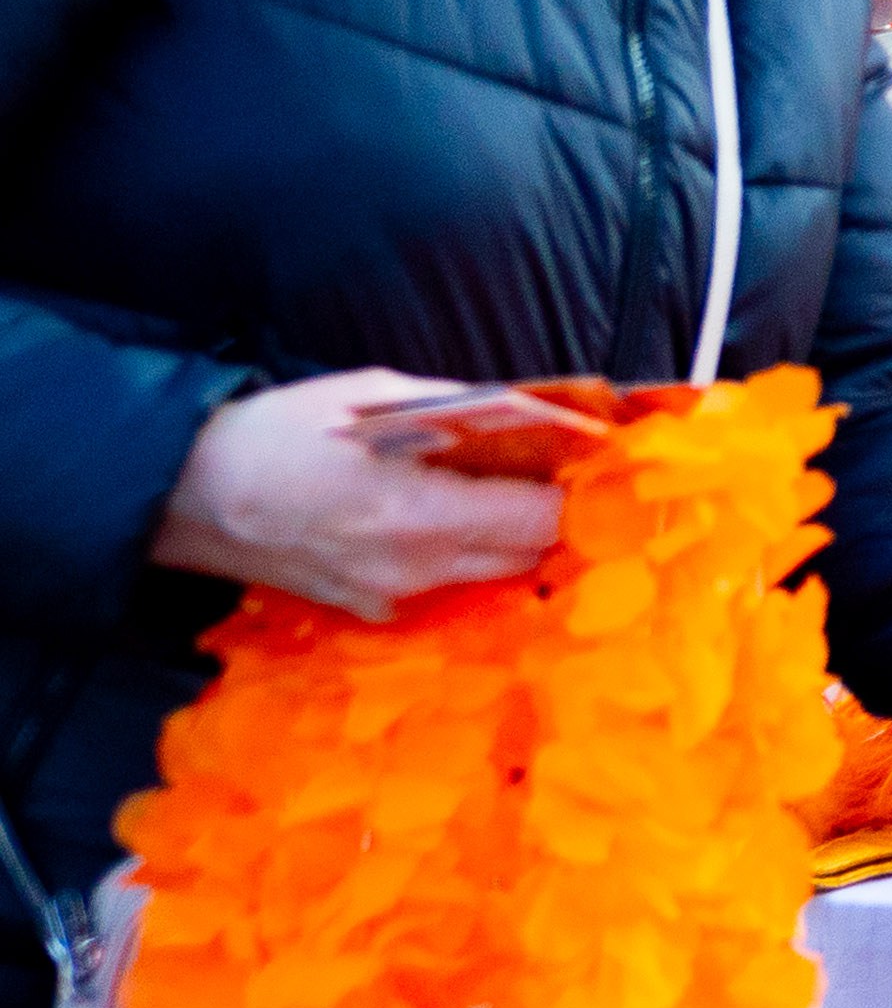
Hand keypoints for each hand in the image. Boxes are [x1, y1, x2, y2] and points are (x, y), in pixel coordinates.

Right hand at [151, 371, 566, 617]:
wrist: (186, 496)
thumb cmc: (277, 435)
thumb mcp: (376, 397)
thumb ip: (462, 408)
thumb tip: (530, 407)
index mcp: (421, 516)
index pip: (542, 520)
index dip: (577, 489)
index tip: (590, 458)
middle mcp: (415, 569)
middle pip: (529, 555)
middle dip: (554, 514)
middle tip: (558, 469)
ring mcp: (390, 598)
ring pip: (491, 576)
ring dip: (513, 539)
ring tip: (510, 489)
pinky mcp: (366, 609)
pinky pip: (444, 588)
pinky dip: (466, 557)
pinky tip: (454, 519)